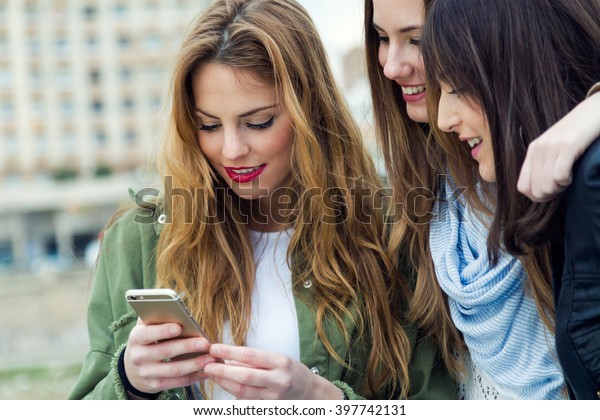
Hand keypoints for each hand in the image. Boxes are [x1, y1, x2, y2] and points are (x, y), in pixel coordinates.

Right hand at [124, 318, 216, 395]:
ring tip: (211, 358)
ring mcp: (146, 373)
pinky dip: (194, 377)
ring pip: (174, 369)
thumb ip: (156, 316)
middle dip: (187, 347)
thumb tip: (175, 303)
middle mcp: (138, 356)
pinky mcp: (155, 385)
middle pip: (165, 351)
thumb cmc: (147, 340)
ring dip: (195, 364)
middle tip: (205, 343)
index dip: (163, 331)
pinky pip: (178, 382)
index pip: (147, 334)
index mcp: (136, 338)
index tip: (179, 327)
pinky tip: (207, 371)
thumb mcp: (146, 327)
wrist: (133, 369)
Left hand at [203, 344, 343, 399]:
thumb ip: (253, 359)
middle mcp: (278, 380)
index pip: (251, 355)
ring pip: (242, 392)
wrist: (309, 392)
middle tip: (208, 365)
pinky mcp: (268, 408)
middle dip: (223, 371)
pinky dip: (233, 393)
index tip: (215, 348)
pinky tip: (225, 385)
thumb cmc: (290, 371)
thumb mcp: (276, 358)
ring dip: (224, 383)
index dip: (230, 352)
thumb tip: (227, 357)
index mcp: (280, 362)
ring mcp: (274, 397)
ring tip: (212, 374)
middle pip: (245, 377)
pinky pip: (246, 402)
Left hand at [518, 92, 599, 201]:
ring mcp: (552, 146)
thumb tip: (540, 191)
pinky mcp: (568, 144)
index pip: (523, 187)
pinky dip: (567, 181)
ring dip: (560, 189)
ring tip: (569, 178)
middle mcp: (539, 148)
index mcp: (533, 151)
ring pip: (546, 186)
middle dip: (551, 195)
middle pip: (535, 190)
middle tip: (564, 185)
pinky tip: (573, 174)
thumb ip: (545, 163)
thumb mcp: (556, 147)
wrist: (597, 108)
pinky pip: (559, 176)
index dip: (537, 196)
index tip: (553, 192)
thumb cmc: (580, 132)